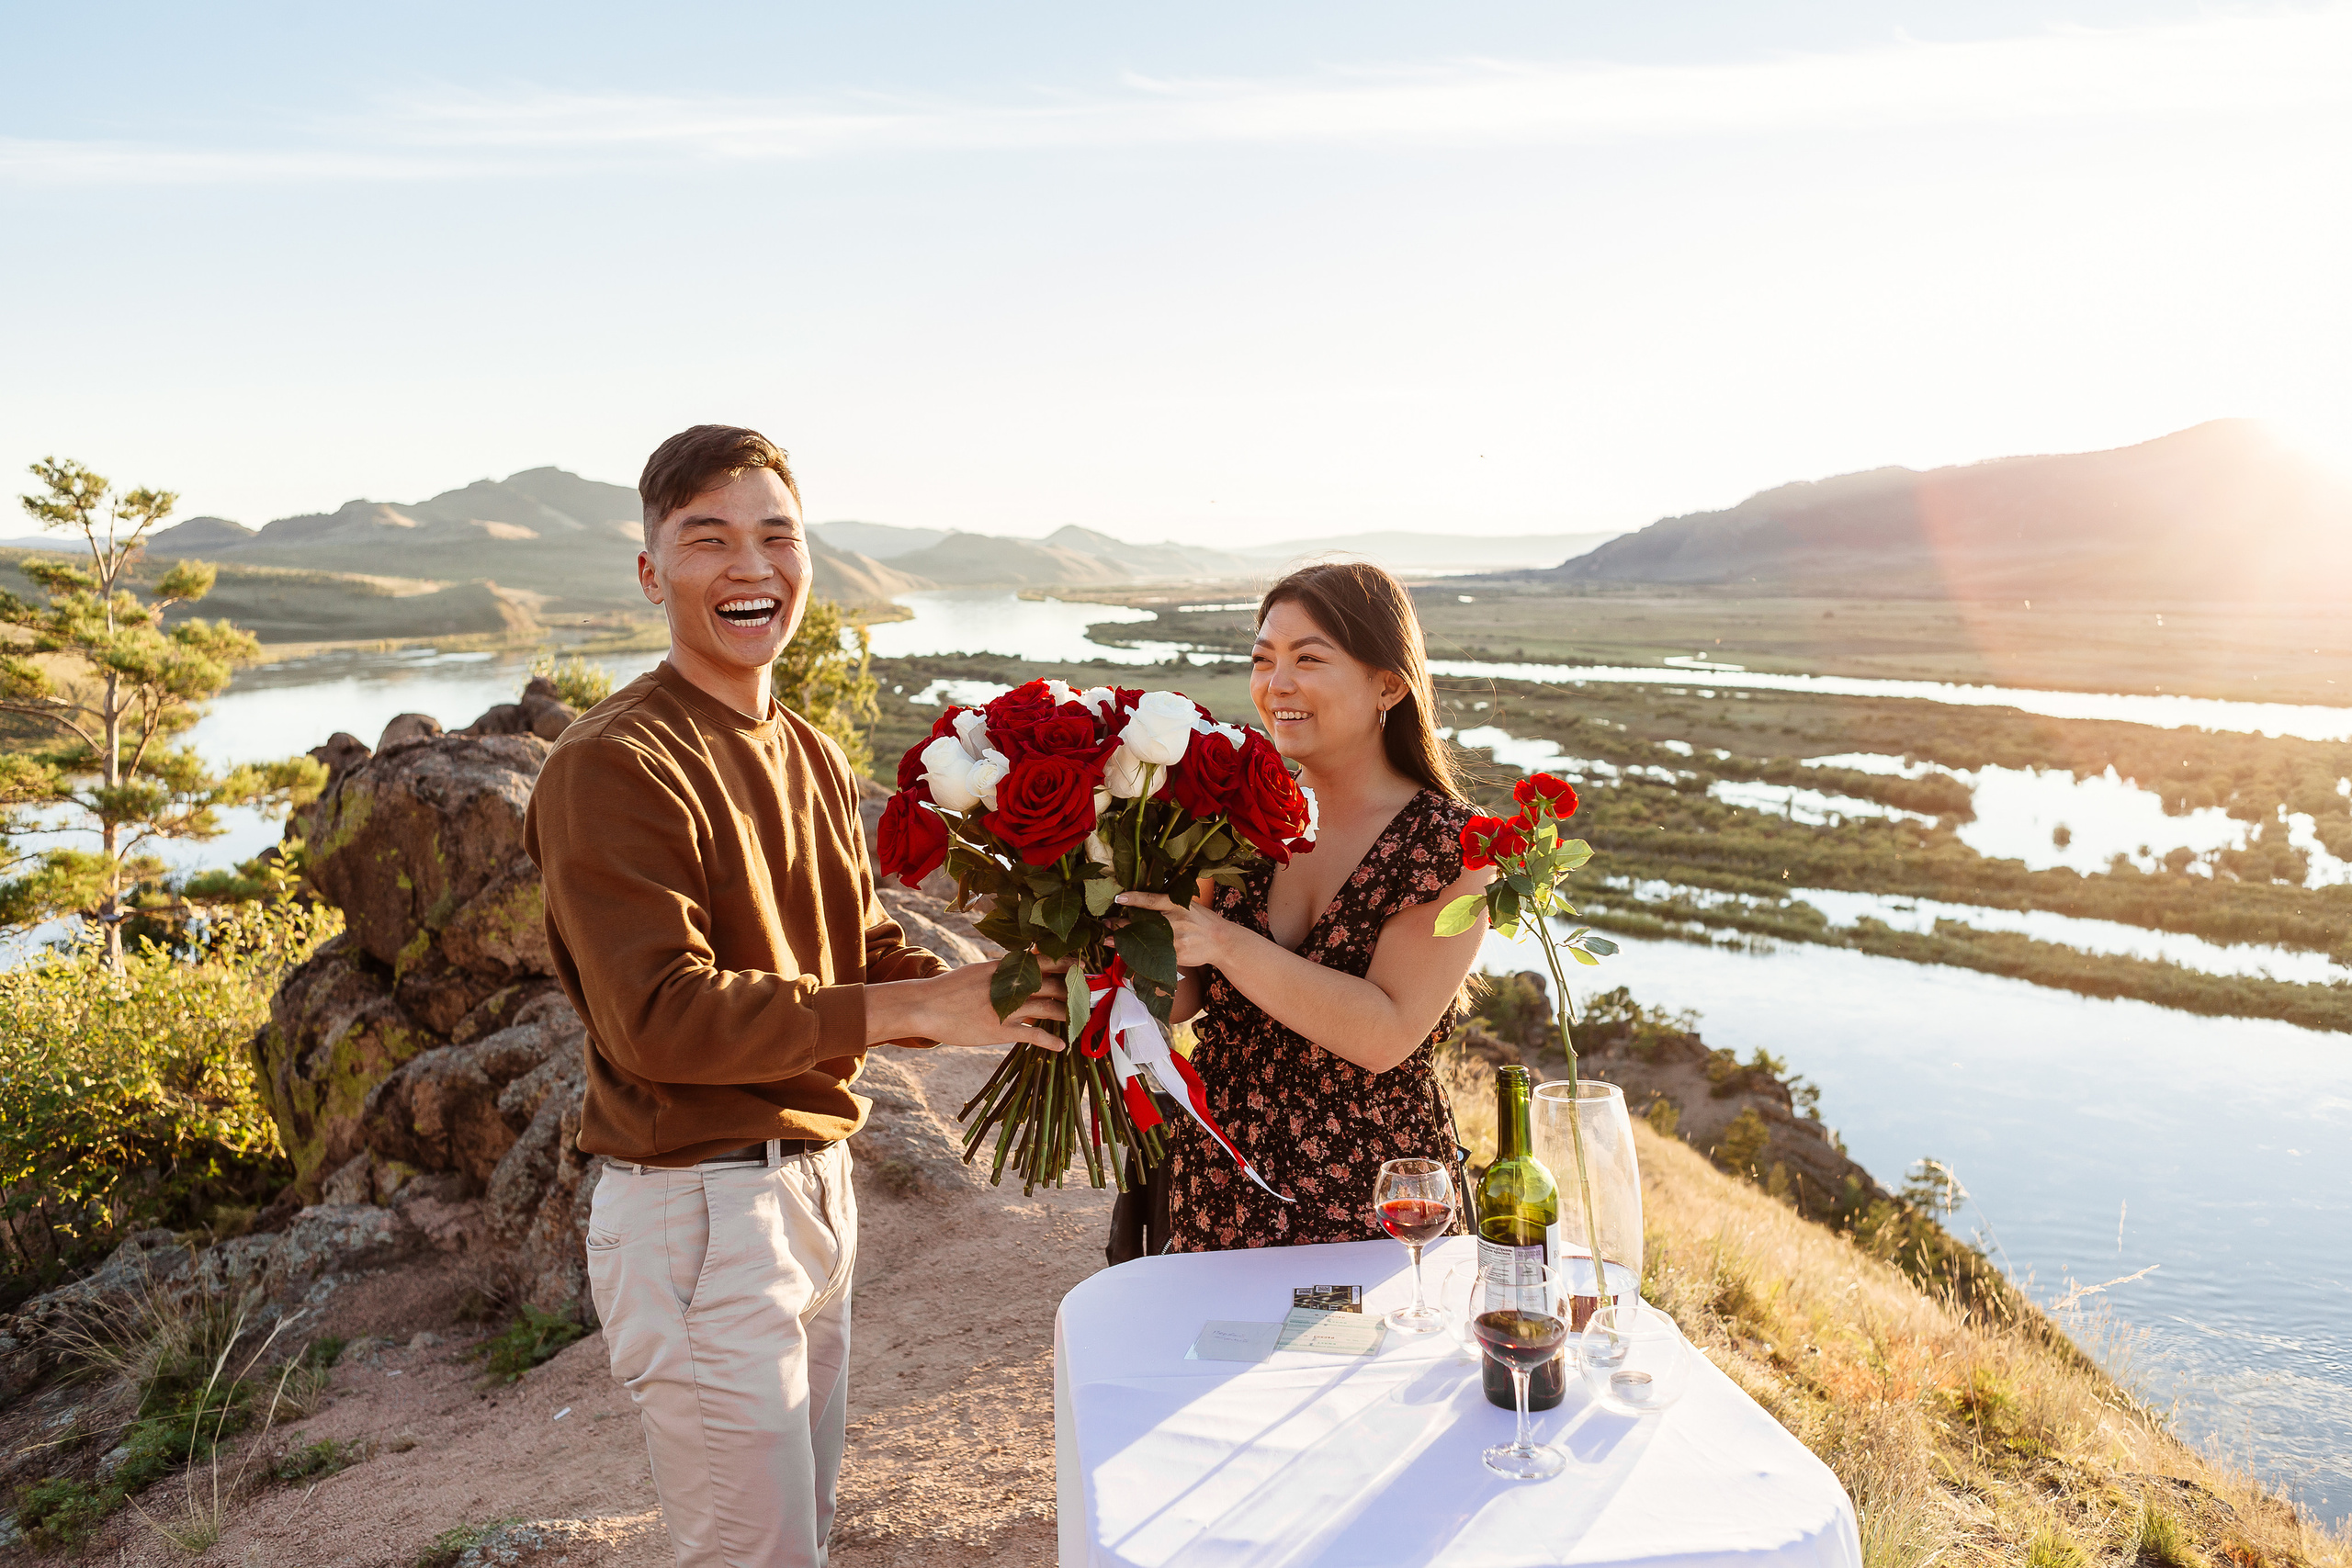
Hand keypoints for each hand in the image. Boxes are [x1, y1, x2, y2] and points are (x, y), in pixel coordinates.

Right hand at [870, 957, 1069, 1050]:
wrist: (925, 1006)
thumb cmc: (950, 988)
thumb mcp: (979, 971)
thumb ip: (1003, 970)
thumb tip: (1024, 965)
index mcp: (1003, 967)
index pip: (1042, 960)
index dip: (1065, 963)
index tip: (1081, 966)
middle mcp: (1008, 985)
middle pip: (1052, 984)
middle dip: (1073, 990)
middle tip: (1089, 994)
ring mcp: (1005, 1008)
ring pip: (1048, 1008)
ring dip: (1067, 1013)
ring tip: (1078, 1017)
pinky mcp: (999, 1030)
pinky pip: (1032, 1035)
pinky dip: (1050, 1041)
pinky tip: (1062, 1046)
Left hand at [1112, 890, 1232, 966]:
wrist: (1221, 941)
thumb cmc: (1200, 920)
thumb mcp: (1186, 905)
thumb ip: (1166, 904)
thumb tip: (1138, 902)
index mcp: (1178, 904)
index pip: (1151, 900)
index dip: (1133, 898)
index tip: (1118, 898)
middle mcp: (1176, 920)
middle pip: (1143, 922)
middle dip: (1122, 923)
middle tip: (1106, 923)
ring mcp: (1176, 939)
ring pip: (1145, 940)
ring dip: (1125, 941)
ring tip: (1109, 939)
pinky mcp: (1177, 954)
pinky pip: (1154, 955)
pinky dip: (1139, 955)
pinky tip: (1127, 953)